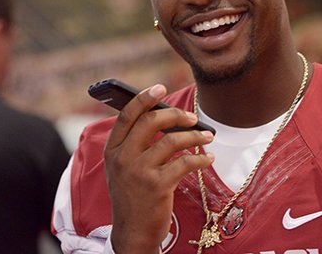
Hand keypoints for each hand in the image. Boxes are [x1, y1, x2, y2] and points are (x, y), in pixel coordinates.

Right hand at [104, 84, 213, 252]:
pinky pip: (185, 163)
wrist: (132, 234)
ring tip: (208, 137)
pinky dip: (201, 159)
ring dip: (195, 136)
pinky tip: (208, 158)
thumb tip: (162, 116)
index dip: (144, 98)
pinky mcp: (157, 186)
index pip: (127, 116)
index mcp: (112, 151)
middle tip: (193, 117)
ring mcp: (139, 172)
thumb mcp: (123, 169)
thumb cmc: (133, 196)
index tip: (160, 87)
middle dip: (175, 114)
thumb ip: (134, 145)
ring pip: (172, 140)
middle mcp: (123, 159)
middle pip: (151, 122)